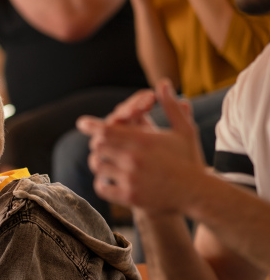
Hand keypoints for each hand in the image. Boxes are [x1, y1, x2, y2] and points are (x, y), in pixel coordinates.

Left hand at [78, 80, 205, 213]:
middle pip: (98, 146)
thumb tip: (162, 82)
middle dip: (97, 144)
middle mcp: (134, 159)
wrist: (196, 193)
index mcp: (144, 141)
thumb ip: (170, 106)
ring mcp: (130, 179)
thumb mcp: (184, 130)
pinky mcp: (129, 196)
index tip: (82, 124)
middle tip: (99, 146)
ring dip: (98, 162)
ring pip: (98, 166)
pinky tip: (106, 180)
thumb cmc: (189, 159)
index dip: (93, 126)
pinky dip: (101, 183)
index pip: (108, 130)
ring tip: (103, 162)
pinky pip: (102, 188)